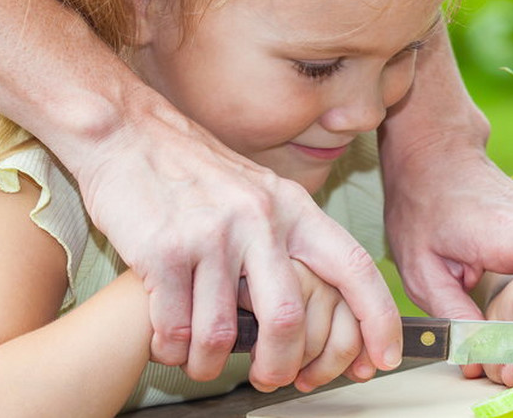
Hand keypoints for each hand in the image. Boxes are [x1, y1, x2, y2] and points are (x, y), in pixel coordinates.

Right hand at [69, 89, 401, 389]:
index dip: (378, 318)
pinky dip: (173, 349)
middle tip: (274, 380)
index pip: (353, 267)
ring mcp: (211, 235)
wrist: (129, 133)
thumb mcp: (260, 192)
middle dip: (283, 364)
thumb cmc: (194, 171)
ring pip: (224, 333)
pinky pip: (176, 326)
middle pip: (288, 318)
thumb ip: (289, 237)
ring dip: (213, 364)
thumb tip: (321, 298)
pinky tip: (171, 344)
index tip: (384, 357)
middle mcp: (260, 219)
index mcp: (292, 207)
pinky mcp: (163, 250)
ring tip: (205, 364)